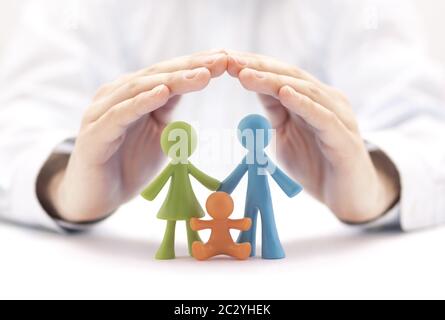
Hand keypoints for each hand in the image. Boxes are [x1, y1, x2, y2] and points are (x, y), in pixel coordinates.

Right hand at [39, 50, 227, 222]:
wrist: (97, 197)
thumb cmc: (129, 164)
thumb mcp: (159, 134)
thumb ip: (169, 110)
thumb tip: (193, 86)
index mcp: (133, 94)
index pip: (168, 73)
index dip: (196, 65)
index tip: (225, 59)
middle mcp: (116, 96)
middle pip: (156, 75)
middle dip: (190, 66)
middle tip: (221, 60)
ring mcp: (102, 113)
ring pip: (139, 89)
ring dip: (172, 80)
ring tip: (201, 74)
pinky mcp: (94, 134)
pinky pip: (120, 114)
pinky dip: (141, 102)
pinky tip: (162, 93)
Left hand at [227, 51, 399, 222]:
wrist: (349, 199)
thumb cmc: (316, 166)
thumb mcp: (286, 136)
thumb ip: (275, 112)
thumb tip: (254, 88)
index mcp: (312, 99)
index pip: (280, 75)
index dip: (253, 66)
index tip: (225, 60)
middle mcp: (327, 101)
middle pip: (291, 76)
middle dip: (258, 67)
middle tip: (229, 61)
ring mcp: (339, 118)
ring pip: (305, 91)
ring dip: (273, 81)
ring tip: (246, 74)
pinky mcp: (344, 139)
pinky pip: (323, 118)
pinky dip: (304, 104)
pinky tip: (285, 93)